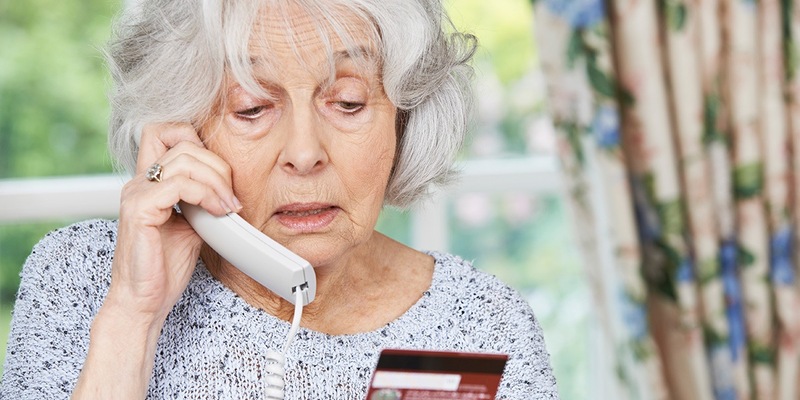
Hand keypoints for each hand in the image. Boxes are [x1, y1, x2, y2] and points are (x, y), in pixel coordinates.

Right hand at [106, 123, 239, 321]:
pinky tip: (217, 213)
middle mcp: (139, 182)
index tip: (221, 177)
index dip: (198, 141)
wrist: (144, 302)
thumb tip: (229, 189)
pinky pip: (179, 184)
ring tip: (229, 207)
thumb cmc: (164, 269)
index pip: (165, 131)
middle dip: (217, 165)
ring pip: (185, 159)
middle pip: (182, 141)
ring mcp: (136, 194)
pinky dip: (206, 194)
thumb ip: (202, 201)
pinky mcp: (139, 210)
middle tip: (232, 197)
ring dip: (217, 181)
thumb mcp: (192, 226)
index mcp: (149, 183)